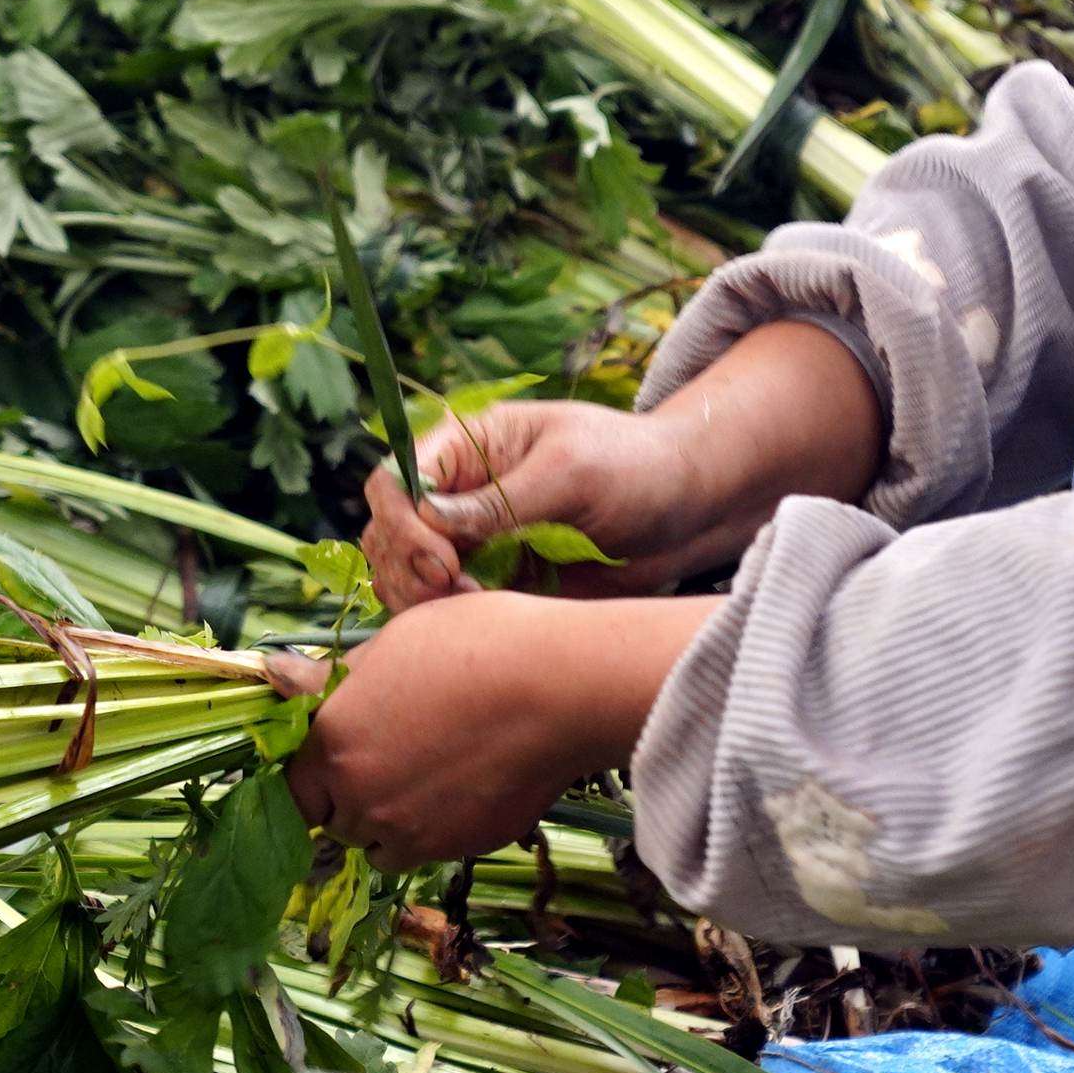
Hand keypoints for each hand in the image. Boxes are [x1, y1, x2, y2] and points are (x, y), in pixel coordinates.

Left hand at [276, 592, 712, 868]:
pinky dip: (435, 832)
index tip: (338, 758)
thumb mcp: (391, 643)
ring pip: (381, 847)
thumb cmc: (474, 644)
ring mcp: (413, 832)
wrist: (558, 687)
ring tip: (429, 774)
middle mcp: (362, 798)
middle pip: (336, 822)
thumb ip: (332, 680)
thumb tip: (278, 675)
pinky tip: (464, 786)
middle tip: (392, 756)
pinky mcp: (461, 849)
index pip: (294, 791)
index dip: (314, 776)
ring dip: (390, 823)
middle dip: (352, 798)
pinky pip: (430, 851)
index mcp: (334, 744)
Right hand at [363, 399, 726, 609]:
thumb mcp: (571, 470)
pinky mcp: (493, 586)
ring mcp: (472, 544)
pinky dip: (449, 623)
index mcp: (466, 449)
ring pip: (406, 577)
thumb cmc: (634, 465)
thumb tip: (432, 519)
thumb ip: (502, 499)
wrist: (686, 510)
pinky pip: (445, 609)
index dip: (402, 524)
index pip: (395, 481)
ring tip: (476, 607)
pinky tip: (489, 623)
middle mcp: (457, 496)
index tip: (444, 560)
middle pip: (387, 534)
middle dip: (407, 568)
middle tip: (458, 591)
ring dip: (422, 601)